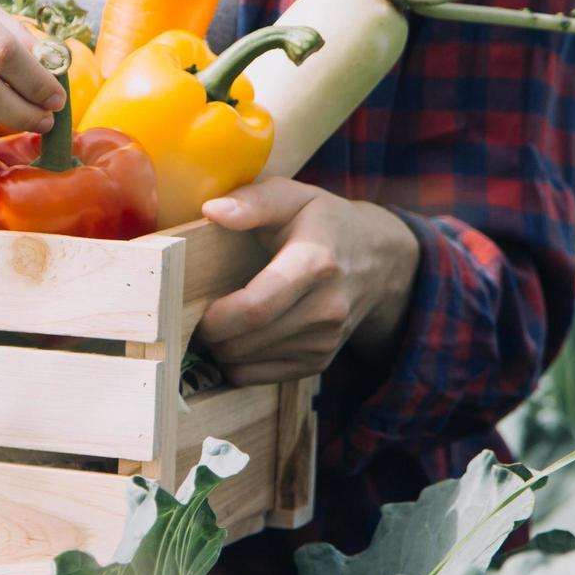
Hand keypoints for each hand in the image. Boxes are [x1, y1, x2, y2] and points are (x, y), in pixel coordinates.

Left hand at [194, 178, 421, 385]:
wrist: (380, 260)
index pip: (257, 308)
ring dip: (220, 348)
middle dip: (211, 333)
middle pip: (249, 338)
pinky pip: (261, 377)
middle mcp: (327, 308)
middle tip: (194, 315)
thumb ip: (253, 201)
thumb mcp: (293, 197)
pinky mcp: (320, 361)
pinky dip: (237, 364)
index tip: (197, 307)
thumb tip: (212, 210)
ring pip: (250, 361)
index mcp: (315, 264)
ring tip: (216, 322)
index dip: (218, 316)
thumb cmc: (324, 223)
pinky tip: (236, 338)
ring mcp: (325, 339)